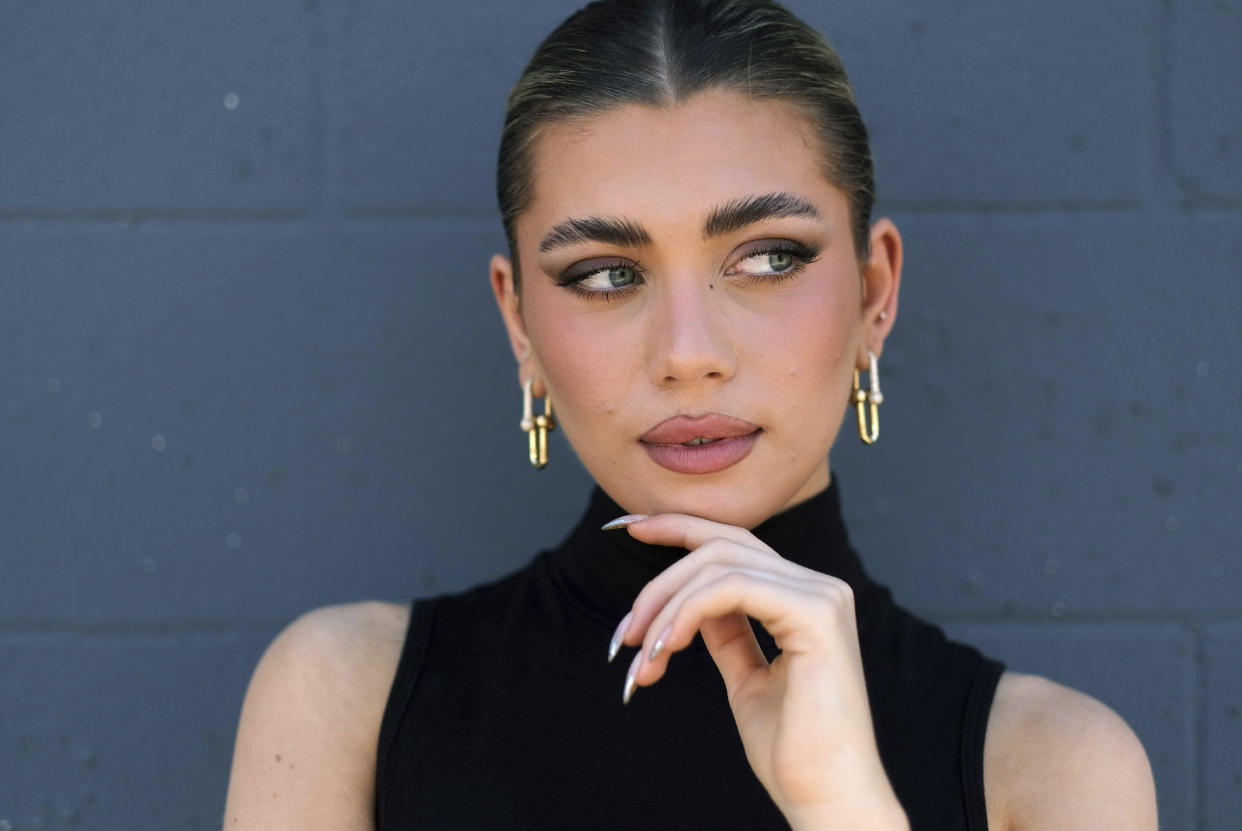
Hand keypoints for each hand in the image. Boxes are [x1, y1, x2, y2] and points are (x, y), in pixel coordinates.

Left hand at [606, 512, 907, 830]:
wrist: (827, 798)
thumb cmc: (792, 751)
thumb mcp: (746, 676)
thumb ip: (725, 631)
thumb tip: (688, 600)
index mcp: (806, 598)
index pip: (735, 543)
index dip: (678, 527)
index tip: (626, 528)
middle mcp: (819, 587)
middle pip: (721, 546)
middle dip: (659, 581)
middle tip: (623, 634)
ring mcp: (821, 596)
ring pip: (719, 565)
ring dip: (665, 607)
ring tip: (639, 654)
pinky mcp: (816, 615)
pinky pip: (731, 589)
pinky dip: (686, 612)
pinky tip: (664, 646)